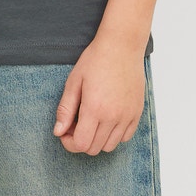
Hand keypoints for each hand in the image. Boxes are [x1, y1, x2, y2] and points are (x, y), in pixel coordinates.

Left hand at [53, 35, 145, 154]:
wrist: (122, 47)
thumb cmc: (96, 60)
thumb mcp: (74, 82)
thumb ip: (65, 110)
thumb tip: (58, 132)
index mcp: (95, 109)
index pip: (81, 144)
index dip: (69, 143)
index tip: (65, 132)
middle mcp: (113, 116)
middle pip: (94, 148)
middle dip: (80, 141)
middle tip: (75, 123)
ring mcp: (128, 116)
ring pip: (110, 146)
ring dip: (97, 140)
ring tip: (92, 121)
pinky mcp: (137, 112)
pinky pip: (125, 137)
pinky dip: (114, 135)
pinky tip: (106, 120)